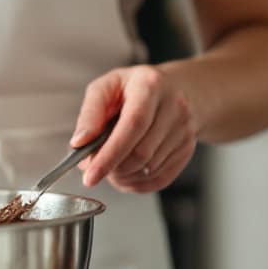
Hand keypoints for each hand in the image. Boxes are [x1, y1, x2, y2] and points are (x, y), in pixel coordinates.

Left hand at [71, 66, 198, 193]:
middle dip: (113, 168)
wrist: (177, 89)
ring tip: (111, 164)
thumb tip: (79, 143)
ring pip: (149, 169)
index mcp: (150, 86)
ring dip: (123, 175)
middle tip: (96, 168)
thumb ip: (90, 113)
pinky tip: (127, 172)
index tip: (90, 174)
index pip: (132, 125)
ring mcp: (184, 130)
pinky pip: (160, 179)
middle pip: (141, 152)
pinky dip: (137, 183)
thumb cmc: (134, 88)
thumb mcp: (107, 86)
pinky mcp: (188, 150)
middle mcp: (174, 107)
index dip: (109, 154)